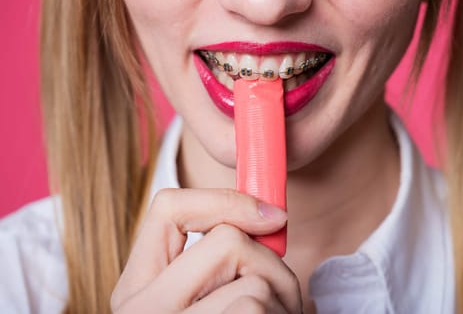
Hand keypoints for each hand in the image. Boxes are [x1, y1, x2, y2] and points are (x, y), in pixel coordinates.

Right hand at [111, 188, 301, 312]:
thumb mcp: (209, 295)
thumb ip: (223, 259)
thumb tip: (270, 216)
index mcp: (139, 285)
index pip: (168, 209)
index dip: (225, 200)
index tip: (270, 215)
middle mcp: (142, 309)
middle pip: (227, 242)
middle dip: (272, 264)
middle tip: (279, 297)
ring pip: (254, 285)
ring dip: (283, 303)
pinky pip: (256, 310)